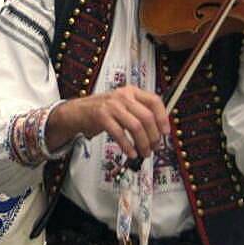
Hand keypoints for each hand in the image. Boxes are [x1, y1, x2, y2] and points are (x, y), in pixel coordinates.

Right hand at [48, 86, 169, 158]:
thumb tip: (159, 132)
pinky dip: (127, 146)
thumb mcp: (123, 106)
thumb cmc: (103, 111)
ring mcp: (112, 105)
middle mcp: (123, 96)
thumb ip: (139, 113)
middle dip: (154, 136)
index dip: (163, 118)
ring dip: (143, 143)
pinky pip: (119, 133)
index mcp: (132, 92)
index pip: (154, 101)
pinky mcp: (101, 116)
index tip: (165, 133)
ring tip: (144, 152)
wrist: (77, 111)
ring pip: (136, 126)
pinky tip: (131, 153)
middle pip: (147, 117)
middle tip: (154, 147)